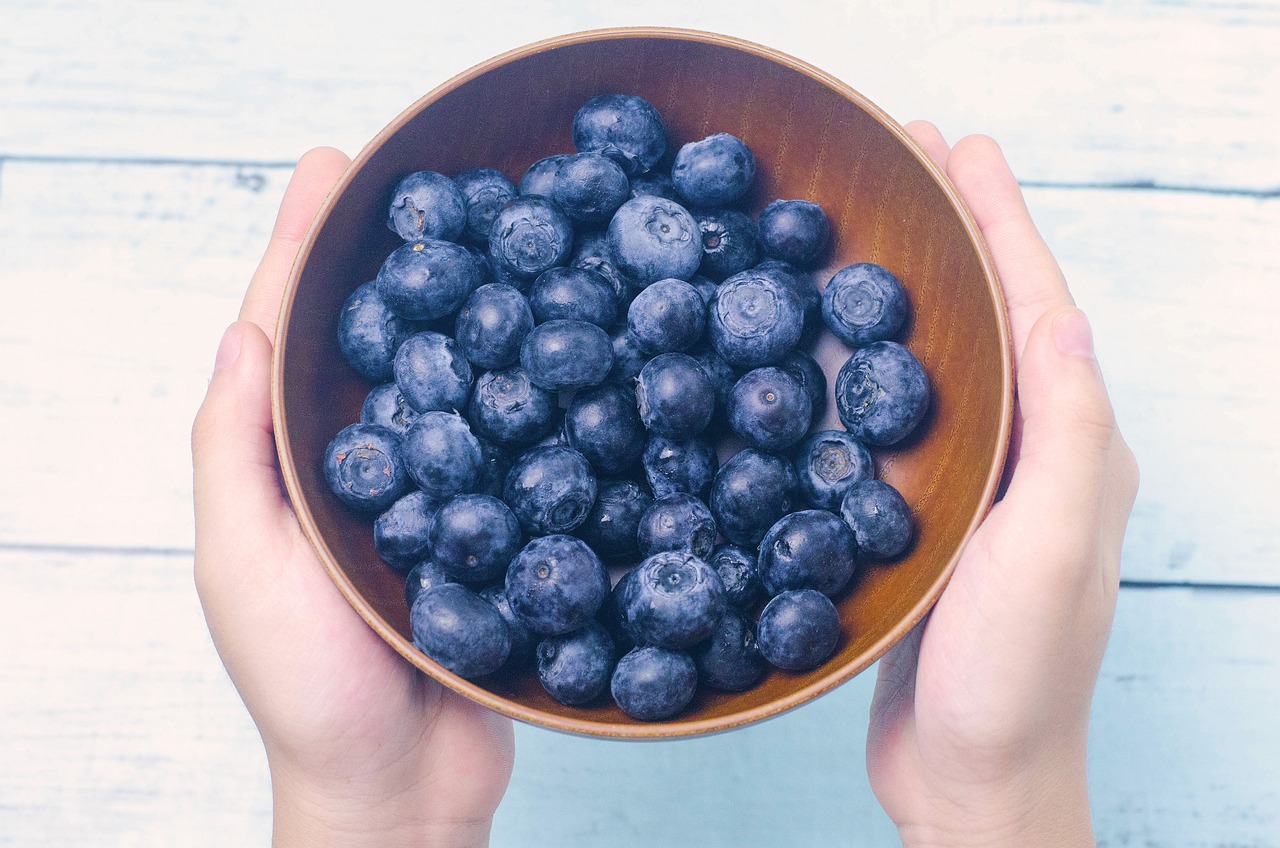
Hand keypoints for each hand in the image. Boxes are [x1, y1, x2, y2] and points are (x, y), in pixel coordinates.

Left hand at [191, 149, 513, 847]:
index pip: (292, 335)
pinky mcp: (493, 531)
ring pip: (455, 383)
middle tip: (429, 176)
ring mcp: (432, 499)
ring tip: (504, 236)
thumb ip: (235, 459)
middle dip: (396, 255)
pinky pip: (513, 446)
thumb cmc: (310, 691)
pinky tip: (564, 349)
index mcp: (290, 468)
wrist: (402, 784)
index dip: (307, 246)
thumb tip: (241, 333)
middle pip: (378, 342)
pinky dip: (533, 392)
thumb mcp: (248, 570)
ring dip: (474, 308)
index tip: (335, 167)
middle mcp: (361, 470)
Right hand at [865, 128, 1139, 845]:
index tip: (958, 149)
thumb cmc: (1015, 679)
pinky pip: (906, 422)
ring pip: (946, 366)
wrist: (972, 778)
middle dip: (958, 237)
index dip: (1000, 223)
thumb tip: (1062, 315)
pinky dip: (874, 370)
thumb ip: (1065, 437)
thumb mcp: (1049, 551)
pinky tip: (832, 354)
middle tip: (908, 165)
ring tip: (866, 236)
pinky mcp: (934, 523)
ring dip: (911, 293)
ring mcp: (983, 492)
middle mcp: (1035, 459)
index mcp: (1072, 452)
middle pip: (994, 322)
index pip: (1039, 310)